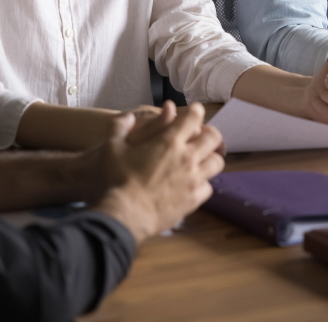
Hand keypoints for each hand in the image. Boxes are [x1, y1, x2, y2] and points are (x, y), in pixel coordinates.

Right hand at [92, 103, 224, 243]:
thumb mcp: (111, 147)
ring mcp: (193, 179)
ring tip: (199, 161)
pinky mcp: (193, 200)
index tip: (193, 114)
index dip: (196, 112)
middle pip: (213, 137)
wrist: (123, 215)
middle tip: (199, 138)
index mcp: (170, 141)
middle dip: (209, 134)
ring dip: (209, 159)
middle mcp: (187, 157)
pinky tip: (191, 185)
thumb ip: (119, 127)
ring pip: (217, 162)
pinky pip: (209, 187)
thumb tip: (129, 117)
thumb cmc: (116, 180)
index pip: (195, 116)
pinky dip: (202, 184)